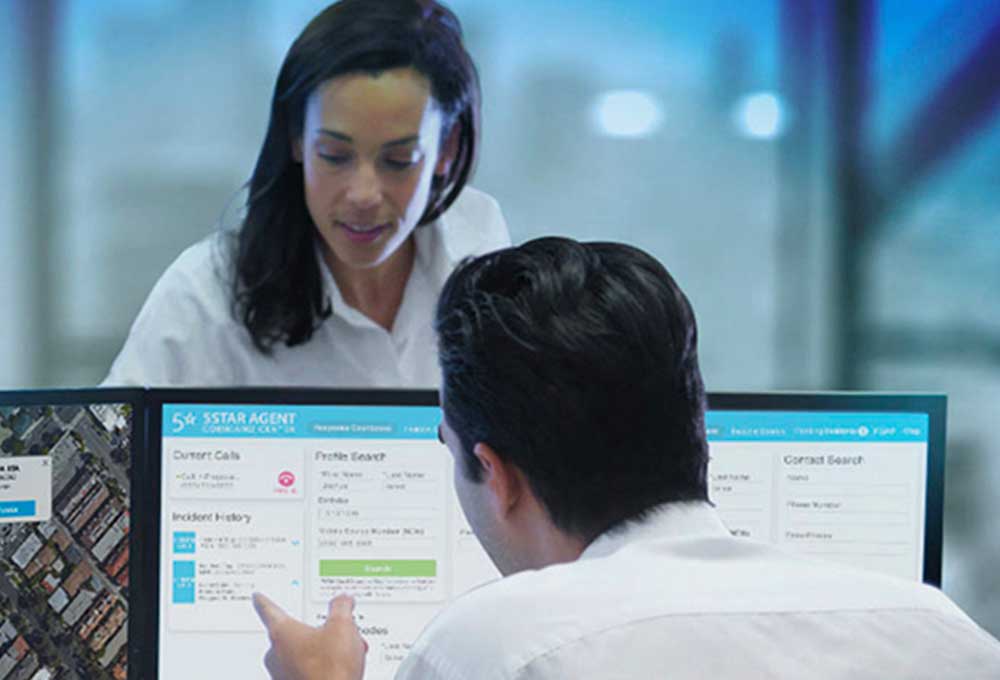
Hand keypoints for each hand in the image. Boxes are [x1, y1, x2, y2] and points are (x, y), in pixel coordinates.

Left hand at [252, 592, 367, 679]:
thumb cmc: (330, 669)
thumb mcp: (343, 626)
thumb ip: (341, 606)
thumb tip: (342, 601)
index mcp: (282, 632)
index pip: (269, 610)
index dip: (264, 601)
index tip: (257, 597)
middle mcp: (276, 655)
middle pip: (294, 634)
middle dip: (315, 632)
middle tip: (334, 632)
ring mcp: (282, 675)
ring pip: (302, 654)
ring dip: (321, 651)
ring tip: (344, 654)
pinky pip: (305, 672)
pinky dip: (321, 669)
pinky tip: (339, 670)